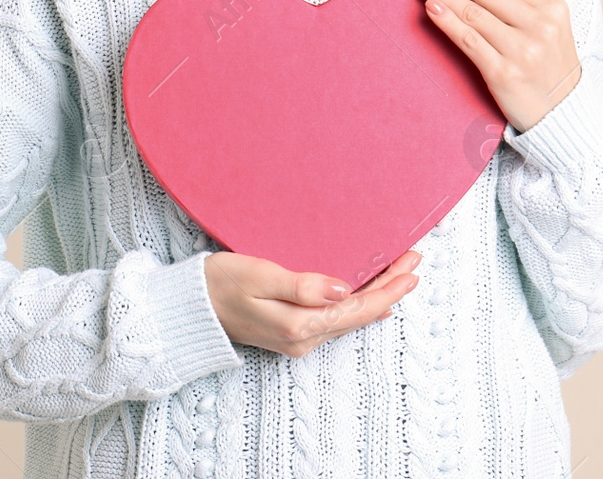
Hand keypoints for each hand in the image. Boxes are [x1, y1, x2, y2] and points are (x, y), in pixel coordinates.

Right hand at [204, 249, 421, 357]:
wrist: (188, 311)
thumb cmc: (218, 285)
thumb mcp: (259, 275)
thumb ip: (302, 285)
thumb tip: (343, 289)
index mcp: (300, 324)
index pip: (358, 307)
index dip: (389, 287)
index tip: (412, 267)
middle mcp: (304, 339)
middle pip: (360, 314)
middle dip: (390, 288)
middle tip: (415, 261)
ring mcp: (297, 341)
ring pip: (350, 318)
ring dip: (377, 295)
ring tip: (400, 274)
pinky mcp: (290, 335)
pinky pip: (336, 321)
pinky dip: (358, 306)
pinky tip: (370, 301)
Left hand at [408, 0, 581, 132]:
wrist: (563, 113)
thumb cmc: (549, 69)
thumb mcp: (548, 29)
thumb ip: (517, 7)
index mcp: (551, 8)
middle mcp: (539, 26)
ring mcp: (522, 50)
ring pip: (472, 13)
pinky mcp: (504, 73)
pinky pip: (469, 40)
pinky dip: (447, 22)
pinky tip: (431, 9)